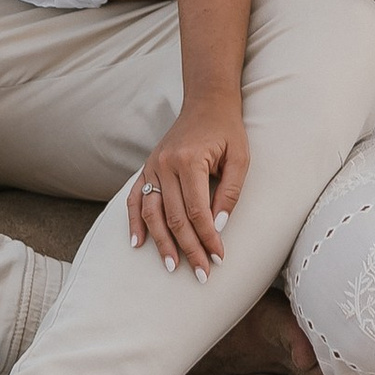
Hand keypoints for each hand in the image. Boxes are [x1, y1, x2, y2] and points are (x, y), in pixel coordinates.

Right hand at [131, 92, 246, 281]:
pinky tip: (137, 243)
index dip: (208, 238)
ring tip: (173, 266)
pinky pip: (135, 198)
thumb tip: (218, 227)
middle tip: (202, 273)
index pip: (197, 212)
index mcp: (190, 160)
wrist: (207, 101)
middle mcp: (166, 164)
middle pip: (175, 218)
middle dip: (189, 249)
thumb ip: (230, 192)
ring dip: (162, 243)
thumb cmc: (227, 129)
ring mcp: (152, 165)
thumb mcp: (240, 157)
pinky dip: (134, 222)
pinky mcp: (147, 166)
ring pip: (152, 213)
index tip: (219, 258)